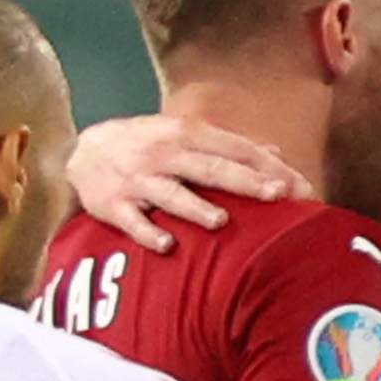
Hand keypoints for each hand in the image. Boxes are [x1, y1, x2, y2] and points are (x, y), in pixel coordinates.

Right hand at [64, 112, 299, 256]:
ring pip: (170, 194)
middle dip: (243, 181)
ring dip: (195, 208)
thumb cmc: (148, 146)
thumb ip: (231, 148)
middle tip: (276, 196)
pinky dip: (148, 232)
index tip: (299, 188)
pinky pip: (132, 221)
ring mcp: (137, 181)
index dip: (267, 168)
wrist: (82, 152)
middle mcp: (163, 155)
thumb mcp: (185, 136)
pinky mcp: (113, 205)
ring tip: (221, 221)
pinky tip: (166, 245)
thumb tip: (278, 156)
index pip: (233, 149)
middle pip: (208, 168)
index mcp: (186, 135)